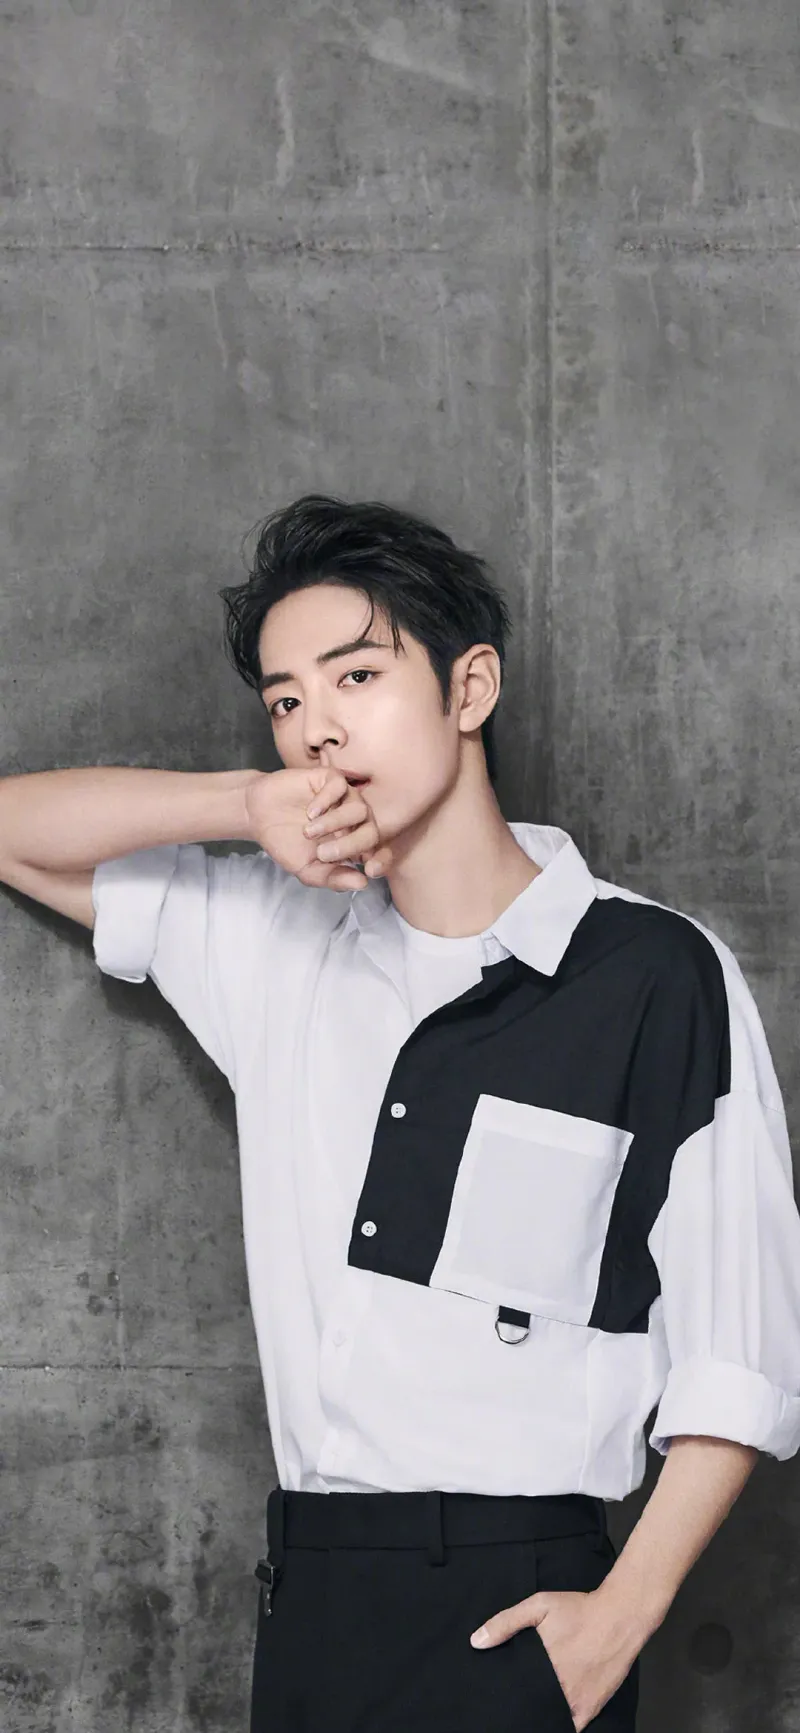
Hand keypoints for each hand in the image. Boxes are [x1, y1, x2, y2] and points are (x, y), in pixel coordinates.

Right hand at [244, 762, 392, 891]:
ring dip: (335, 823)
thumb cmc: (286, 844)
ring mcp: (343, 799)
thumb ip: (334, 878)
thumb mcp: (308, 870)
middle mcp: (354, 821)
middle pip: (372, 831)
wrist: (258, 816)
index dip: (382, 861)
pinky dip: (327, 801)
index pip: (379, 852)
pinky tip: (310, 812)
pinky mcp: (329, 780)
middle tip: (323, 853)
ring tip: (308, 832)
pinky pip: (340, 786)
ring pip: (359, 808)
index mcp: (354, 844)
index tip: (370, 870)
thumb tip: (363, 884)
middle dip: (351, 845)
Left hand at [470, 1588, 641, 1732]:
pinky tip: (550, 1720)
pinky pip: (571, 1728)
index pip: (513, 1692)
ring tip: (528, 1710)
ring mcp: (575, 1702)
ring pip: (548, 1719)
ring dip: (538, 1716)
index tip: (495, 1696)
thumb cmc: (578, 1609)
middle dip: (519, 1706)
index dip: (503, 1695)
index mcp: (540, 1666)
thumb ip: (506, 1623)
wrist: (619, 1617)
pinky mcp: (591, 1708)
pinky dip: (560, 1725)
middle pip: (529, 1706)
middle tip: (509, 1704)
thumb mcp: (539, 1605)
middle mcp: (556, 1688)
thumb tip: (476, 1642)